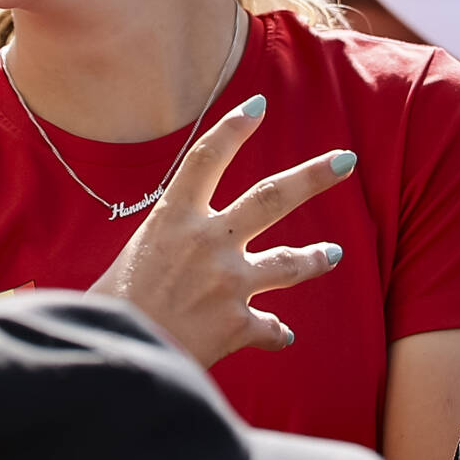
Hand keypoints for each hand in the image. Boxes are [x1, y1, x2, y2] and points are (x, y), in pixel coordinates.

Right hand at [89, 96, 354, 365]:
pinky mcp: (237, 324)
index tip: (258, 105)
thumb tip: (184, 254)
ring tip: (332, 253)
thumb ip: (168, 246)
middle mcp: (206, 241)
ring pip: (289, 263)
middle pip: (270, 197)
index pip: (206, 157)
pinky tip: (280, 335)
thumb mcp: (135, 256)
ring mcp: (226, 281)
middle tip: (346, 160)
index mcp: (172, 218)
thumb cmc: (113, 306)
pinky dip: (274, 332)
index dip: (234, 128)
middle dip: (312, 177)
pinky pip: (269, 328)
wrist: (115, 355)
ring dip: (315, 258)